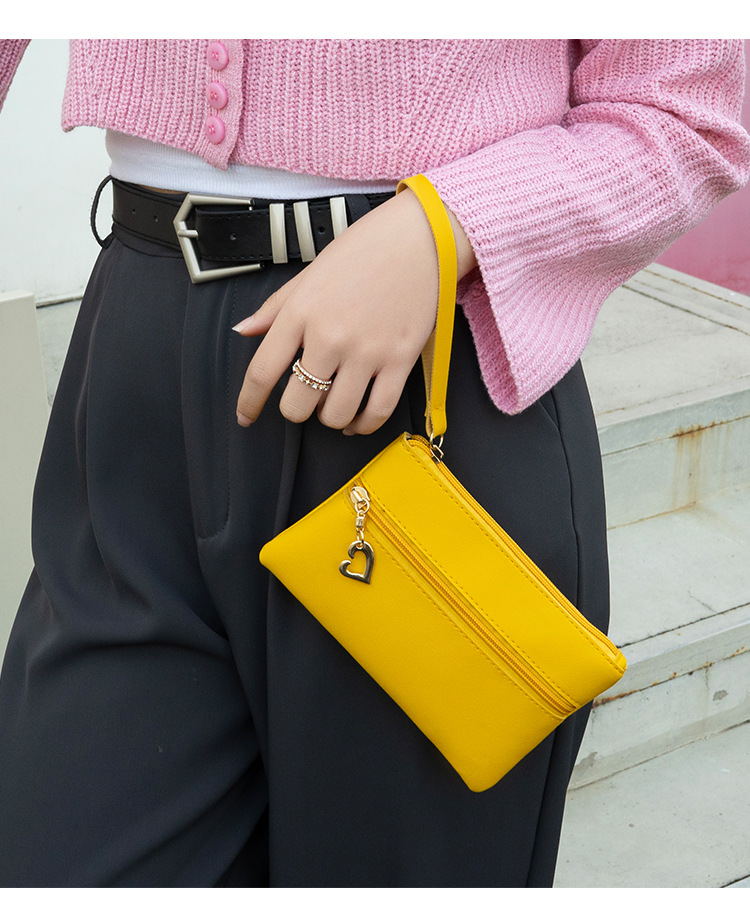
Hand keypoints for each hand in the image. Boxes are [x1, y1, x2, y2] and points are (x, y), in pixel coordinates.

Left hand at [232, 187, 474, 434]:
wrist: (421, 237)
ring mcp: (367, 351)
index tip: (245, 415)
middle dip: (295, 411)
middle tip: (303, 401)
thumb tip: (245, 331)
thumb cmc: (365, 250)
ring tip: (332, 406)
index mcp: (302, 312)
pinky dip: (363, 425)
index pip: (262, 372)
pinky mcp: (400, 361)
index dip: (249, 402)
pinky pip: (377, 412)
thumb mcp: (310, 273)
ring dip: (329, 418)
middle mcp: (331, 336)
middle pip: (297, 404)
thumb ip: (275, 308)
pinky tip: (357, 420)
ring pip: (336, 415)